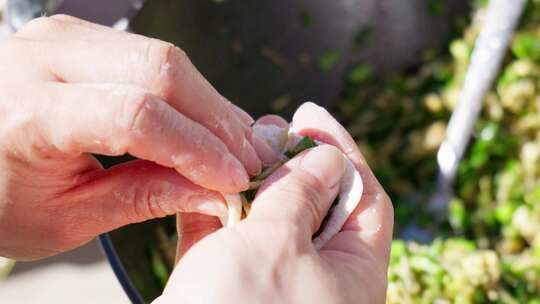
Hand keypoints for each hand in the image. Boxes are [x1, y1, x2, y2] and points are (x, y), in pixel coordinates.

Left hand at [0, 15, 278, 259]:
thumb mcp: (65, 216)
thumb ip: (143, 198)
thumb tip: (214, 192)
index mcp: (27, 113)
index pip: (135, 116)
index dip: (198, 148)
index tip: (233, 179)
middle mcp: (44, 58)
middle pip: (161, 71)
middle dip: (217, 120)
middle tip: (249, 160)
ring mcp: (64, 36)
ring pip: (165, 57)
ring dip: (211, 104)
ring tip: (236, 145)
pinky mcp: (82, 35)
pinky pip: (153, 55)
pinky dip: (190, 92)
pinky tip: (210, 122)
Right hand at [157, 103, 393, 303]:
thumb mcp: (280, 245)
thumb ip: (301, 195)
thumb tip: (326, 158)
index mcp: (351, 273)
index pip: (364, 198)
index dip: (343, 151)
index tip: (313, 117)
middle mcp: (315, 278)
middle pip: (315, 202)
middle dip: (291, 160)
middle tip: (268, 126)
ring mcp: (269, 283)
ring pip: (267, 217)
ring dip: (250, 179)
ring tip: (233, 143)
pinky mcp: (225, 287)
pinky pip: (226, 238)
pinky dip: (216, 207)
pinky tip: (204, 179)